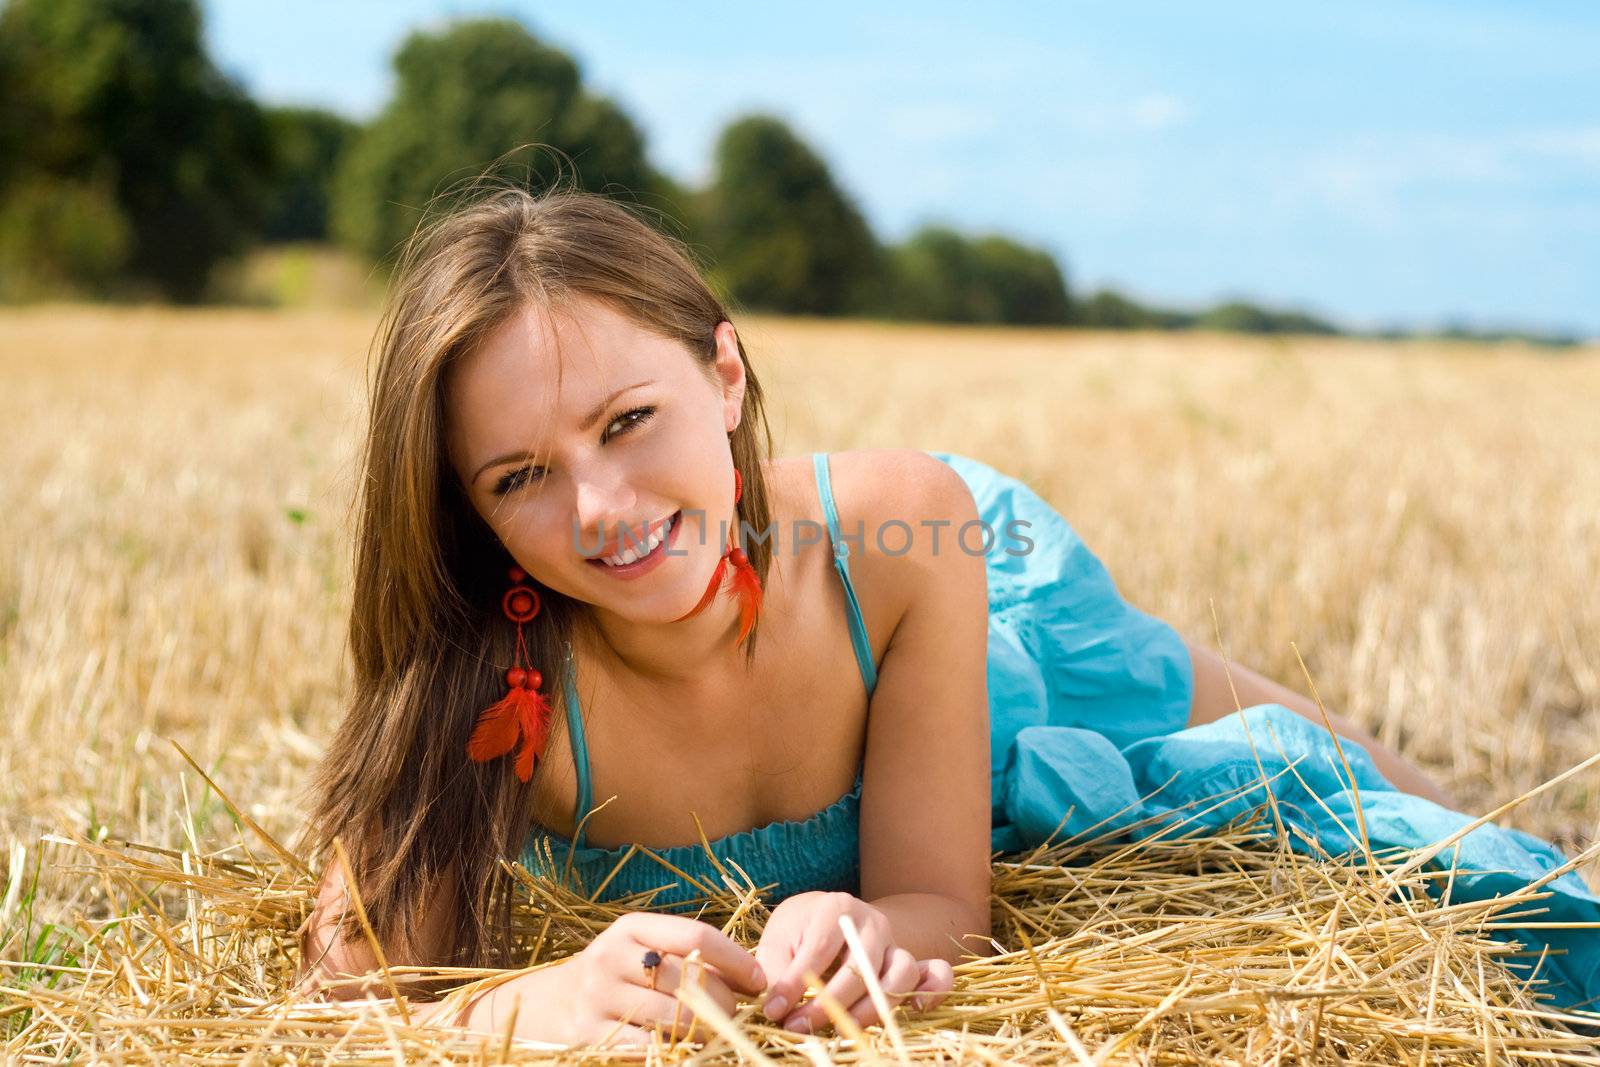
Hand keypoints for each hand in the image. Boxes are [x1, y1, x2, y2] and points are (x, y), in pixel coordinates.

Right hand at [544, 911, 767, 1046]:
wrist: (553, 1004)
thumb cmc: (618, 975)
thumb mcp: (645, 952)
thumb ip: (689, 957)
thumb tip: (753, 977)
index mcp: (631, 928)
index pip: (696, 936)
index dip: (736, 960)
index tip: (760, 980)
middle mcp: (612, 957)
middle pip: (688, 980)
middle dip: (724, 1002)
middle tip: (736, 1014)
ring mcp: (599, 996)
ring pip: (673, 1018)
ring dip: (705, 1031)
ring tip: (711, 1033)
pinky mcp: (590, 1034)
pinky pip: (647, 1048)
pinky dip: (674, 1052)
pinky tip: (683, 1049)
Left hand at [754, 891, 954, 1033]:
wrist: (822, 916)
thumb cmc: (796, 932)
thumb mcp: (777, 943)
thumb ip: (773, 973)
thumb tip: (775, 1007)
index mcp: (836, 908)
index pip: (819, 952)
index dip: (795, 986)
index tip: (775, 1012)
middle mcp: (871, 922)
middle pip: (860, 968)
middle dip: (828, 1006)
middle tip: (798, 1027)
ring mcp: (894, 942)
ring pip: (899, 975)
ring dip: (872, 1008)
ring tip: (842, 1028)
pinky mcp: (907, 962)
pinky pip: (935, 973)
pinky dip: (932, 991)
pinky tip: (915, 1009)